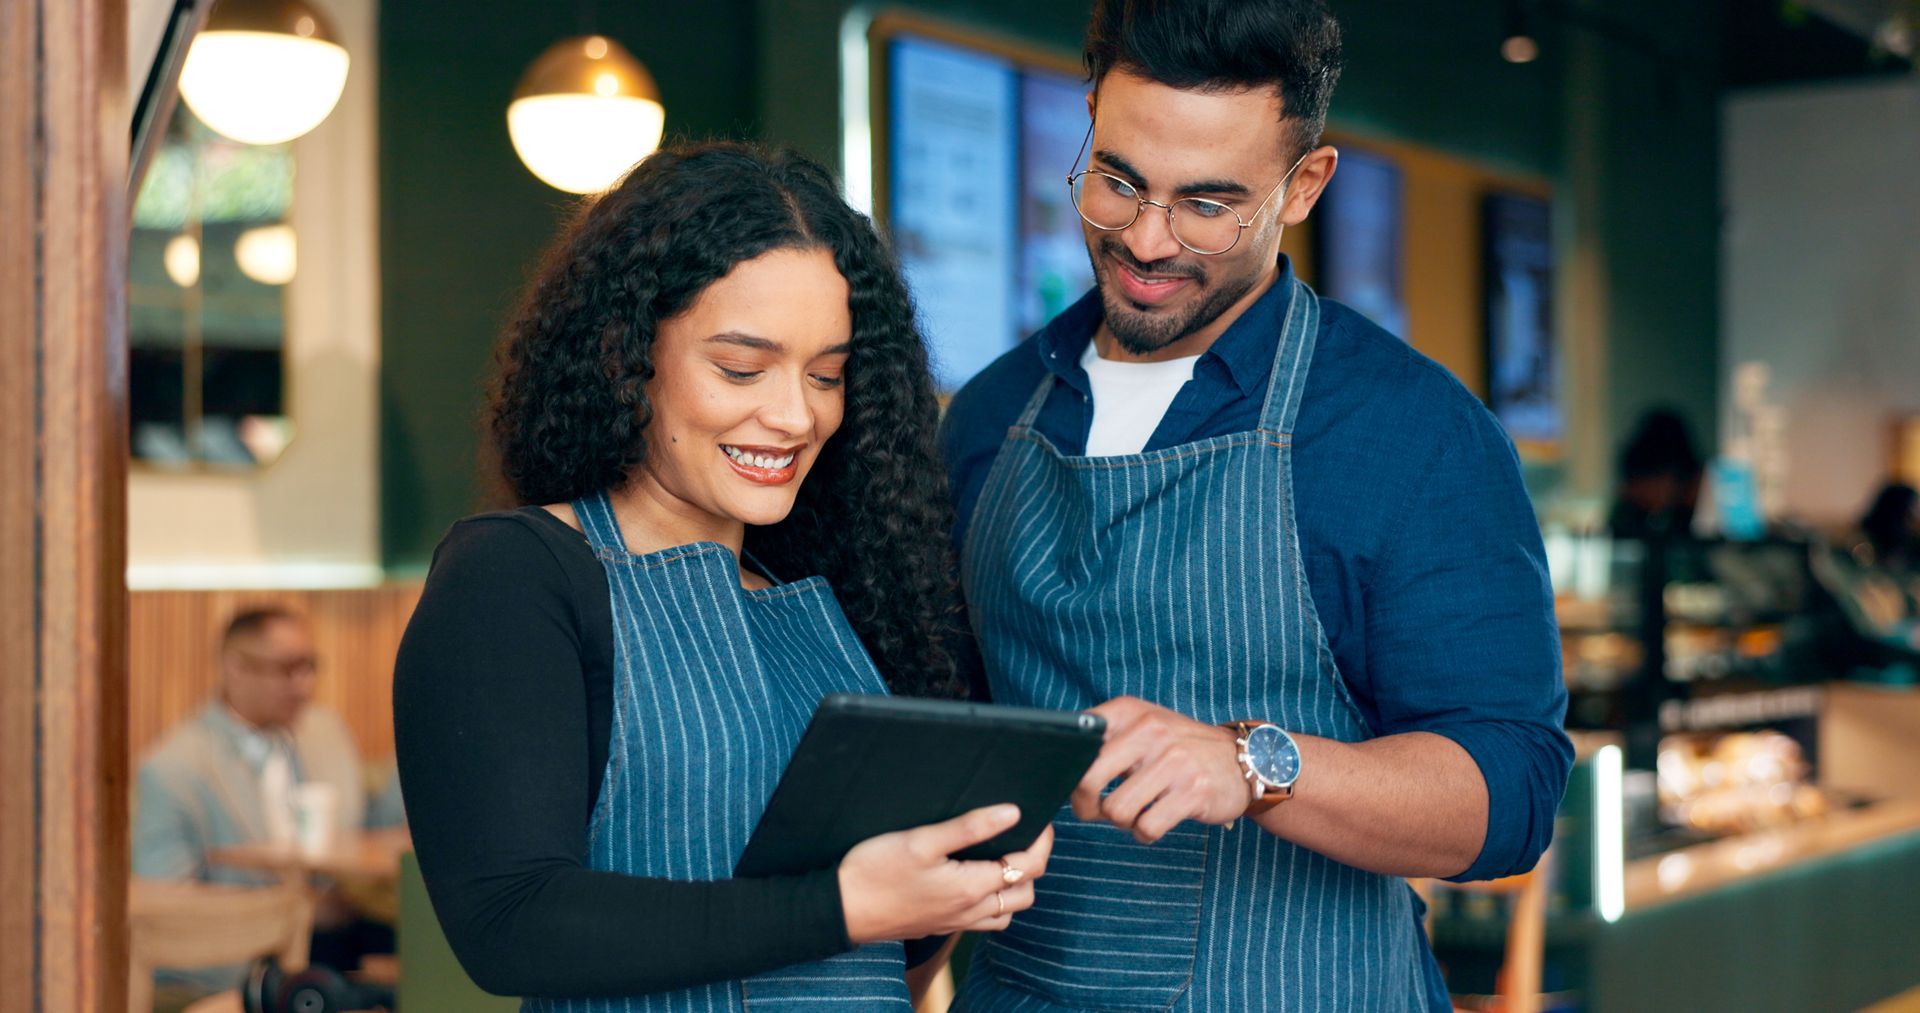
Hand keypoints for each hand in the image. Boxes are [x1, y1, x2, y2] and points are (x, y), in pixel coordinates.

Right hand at [838, 804, 1054, 944]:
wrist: (841, 909)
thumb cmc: (875, 871)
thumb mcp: (922, 840)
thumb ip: (970, 827)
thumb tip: (1013, 813)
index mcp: (971, 887)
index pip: (1028, 867)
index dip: (1041, 841)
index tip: (1041, 819)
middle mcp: (970, 911)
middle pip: (1025, 894)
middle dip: (1033, 865)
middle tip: (1026, 836)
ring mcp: (955, 923)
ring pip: (1005, 912)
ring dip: (1014, 887)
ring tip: (1003, 856)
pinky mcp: (939, 925)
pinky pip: (982, 920)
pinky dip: (992, 902)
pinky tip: (974, 879)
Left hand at [1071, 696, 1250, 843]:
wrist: (1243, 760)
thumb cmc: (1180, 749)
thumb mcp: (1143, 727)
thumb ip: (1105, 738)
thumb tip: (1059, 769)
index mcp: (1130, 711)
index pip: (1078, 740)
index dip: (1068, 770)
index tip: (1075, 783)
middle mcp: (1150, 730)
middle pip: (1088, 780)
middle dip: (1085, 806)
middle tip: (1094, 811)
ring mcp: (1173, 761)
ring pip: (1117, 810)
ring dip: (1120, 822)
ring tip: (1133, 814)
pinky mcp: (1193, 792)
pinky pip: (1147, 827)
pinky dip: (1145, 833)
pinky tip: (1154, 821)